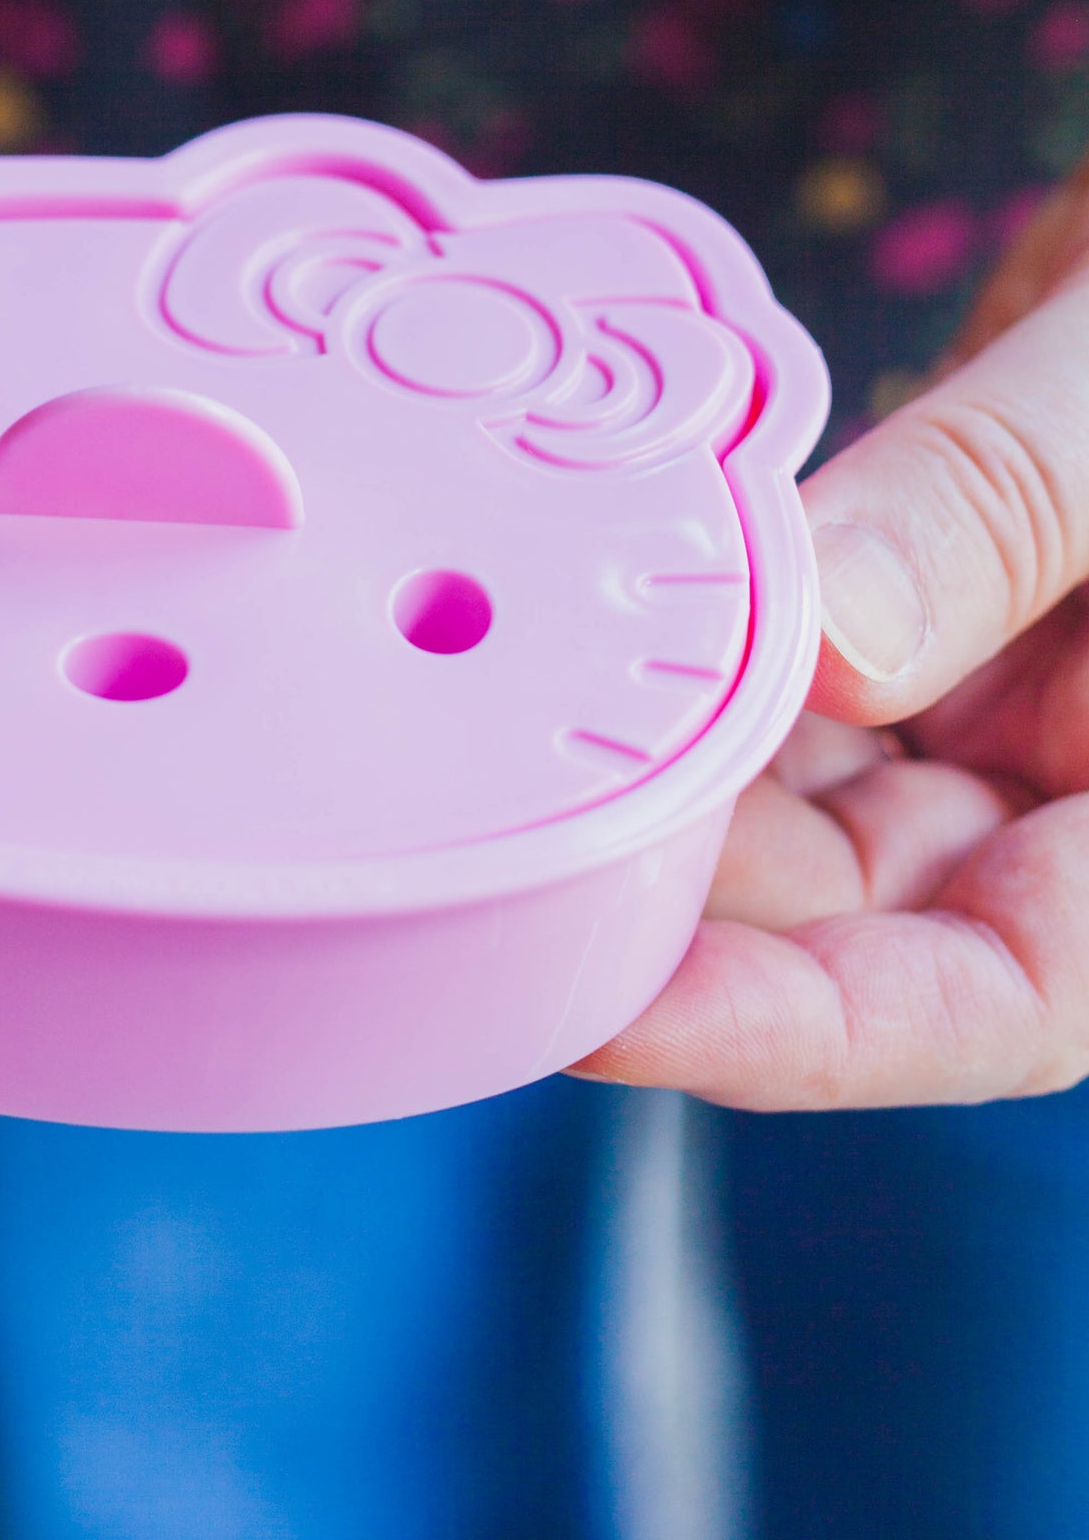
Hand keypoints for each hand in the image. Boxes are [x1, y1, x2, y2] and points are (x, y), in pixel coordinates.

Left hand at [579, 165, 1088, 1106]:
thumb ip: (1010, 508)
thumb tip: (822, 641)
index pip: (1004, 995)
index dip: (807, 1032)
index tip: (611, 1011)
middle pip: (875, 905)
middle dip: (692, 885)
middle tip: (508, 838)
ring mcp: (1031, 678)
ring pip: (817, 786)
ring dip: (678, 763)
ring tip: (512, 727)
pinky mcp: (953, 578)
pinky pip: (808, 651)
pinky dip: (708, 637)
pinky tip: (594, 607)